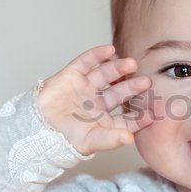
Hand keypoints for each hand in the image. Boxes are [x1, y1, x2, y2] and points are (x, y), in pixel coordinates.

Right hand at [35, 44, 153, 155]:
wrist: (37, 128)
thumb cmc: (64, 139)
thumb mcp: (91, 141)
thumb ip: (111, 139)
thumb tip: (131, 139)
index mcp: (105, 121)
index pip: (127, 117)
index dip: (140, 115)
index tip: (154, 113)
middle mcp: (97, 103)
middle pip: (120, 92)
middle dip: (132, 87)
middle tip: (146, 81)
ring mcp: (85, 88)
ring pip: (106, 75)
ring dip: (118, 68)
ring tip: (130, 63)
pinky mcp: (72, 76)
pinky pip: (87, 62)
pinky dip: (97, 55)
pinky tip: (109, 50)